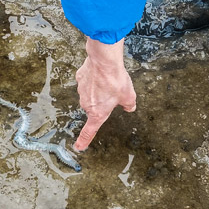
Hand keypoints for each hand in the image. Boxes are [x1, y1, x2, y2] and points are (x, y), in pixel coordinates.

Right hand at [73, 37, 136, 151]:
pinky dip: (94, 78)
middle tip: (114, 92)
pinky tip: (101, 73)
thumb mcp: (129, 97)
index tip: (78, 147)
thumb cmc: (116, 81)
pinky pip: (87, 81)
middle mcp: (87, 104)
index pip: (89, 131)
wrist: (104, 61)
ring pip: (90, 93)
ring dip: (98, 89)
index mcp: (98, 113)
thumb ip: (128, 105)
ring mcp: (81, 91)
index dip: (84, 140)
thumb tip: (129, 108)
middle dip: (102, 102)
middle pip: (94, 107)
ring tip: (109, 80)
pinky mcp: (80, 78)